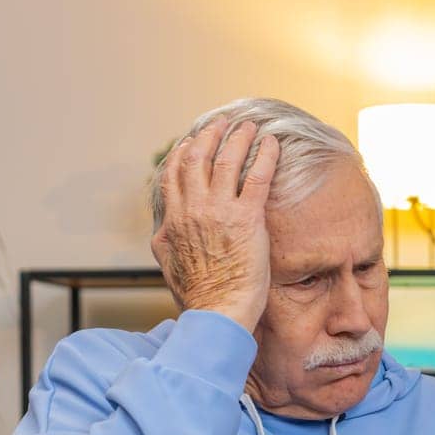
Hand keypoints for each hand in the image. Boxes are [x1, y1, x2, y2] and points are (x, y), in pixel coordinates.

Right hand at [150, 117, 279, 332]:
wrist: (217, 311)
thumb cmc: (198, 295)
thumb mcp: (169, 262)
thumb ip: (166, 238)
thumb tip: (162, 229)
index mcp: (174, 218)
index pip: (173, 174)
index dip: (182, 153)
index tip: (190, 141)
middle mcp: (193, 208)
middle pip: (198, 158)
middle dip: (210, 136)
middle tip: (222, 123)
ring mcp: (220, 210)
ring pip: (227, 161)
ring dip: (238, 138)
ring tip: (248, 126)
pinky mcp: (247, 218)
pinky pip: (258, 177)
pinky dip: (265, 156)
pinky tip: (272, 143)